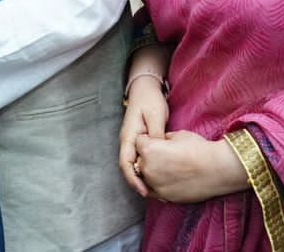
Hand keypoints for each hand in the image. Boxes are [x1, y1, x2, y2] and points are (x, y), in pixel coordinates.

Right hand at [118, 75, 168, 196]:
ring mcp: (132, 141)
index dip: (133, 179)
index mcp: (129, 137)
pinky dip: (146, 168)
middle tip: (154, 195)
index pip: (126, 163)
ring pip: (134, 164)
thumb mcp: (155, 116)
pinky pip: (140, 158)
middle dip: (138, 183)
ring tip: (157, 189)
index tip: (143, 191)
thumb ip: (156, 135)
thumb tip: (157, 153)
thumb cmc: (150, 101)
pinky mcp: (139, 141)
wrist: (145, 88)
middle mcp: (127, 141)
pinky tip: (157, 174)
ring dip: (142, 177)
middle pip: (129, 167)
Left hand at [132, 130, 248, 203]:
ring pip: (144, 176)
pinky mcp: (163, 196)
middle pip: (139, 160)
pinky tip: (169, 179)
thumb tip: (160, 141)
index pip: (138, 142)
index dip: (148, 140)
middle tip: (164, 155)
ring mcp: (154, 184)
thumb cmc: (199, 149)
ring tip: (169, 167)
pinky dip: (157, 184)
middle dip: (147, 156)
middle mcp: (147, 167)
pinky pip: (153, 190)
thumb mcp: (178, 135)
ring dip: (151, 172)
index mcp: (148, 149)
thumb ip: (163, 138)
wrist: (217, 169)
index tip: (157, 141)